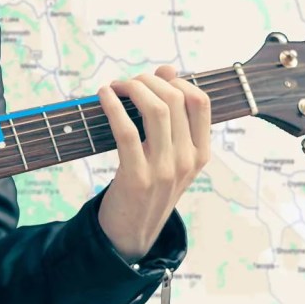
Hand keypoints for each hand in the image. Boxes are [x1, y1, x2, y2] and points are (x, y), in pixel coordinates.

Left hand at [96, 65, 210, 261]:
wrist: (131, 234)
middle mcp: (187, 161)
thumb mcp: (169, 156)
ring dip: (133, 88)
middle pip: (175, 99)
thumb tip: (168, 69)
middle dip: (148, 80)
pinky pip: (126, 130)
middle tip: (128, 82)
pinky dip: (113, 106)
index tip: (154, 77)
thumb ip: (172, 118)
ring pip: (156, 110)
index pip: (201, 102)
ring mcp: (164, 170)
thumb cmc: (147, 188)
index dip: (176, 80)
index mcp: (201, 154)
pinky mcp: (137, 177)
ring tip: (116, 86)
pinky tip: (103, 96)